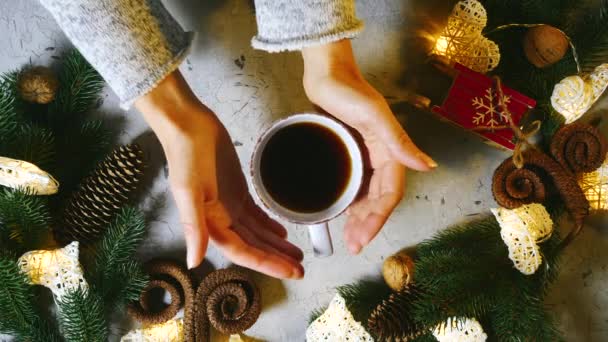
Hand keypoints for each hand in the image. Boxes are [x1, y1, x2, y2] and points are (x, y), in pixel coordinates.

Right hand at [135, 71, 303, 278]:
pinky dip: (269, 225)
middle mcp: (220, 219)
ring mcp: (229, 205)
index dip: (267, 264)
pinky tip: (283, 232)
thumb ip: (194, 227)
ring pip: (257, 233)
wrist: (188, 125)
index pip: (242, 252)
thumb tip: (194, 261)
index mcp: (209, 223)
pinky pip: (255, 215)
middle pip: (253, 246)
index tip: (290, 272)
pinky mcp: (237, 190)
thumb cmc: (186, 155)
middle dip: (276, 259)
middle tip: (302, 269)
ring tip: (298, 255)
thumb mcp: (189, 190)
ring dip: (276, 245)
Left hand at [302, 40, 436, 253]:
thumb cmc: (350, 91)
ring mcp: (362, 155)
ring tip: (348, 237)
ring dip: (359, 217)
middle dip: (368, 224)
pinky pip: (353, 183)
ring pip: (365, 194)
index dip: (378, 218)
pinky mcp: (346, 151)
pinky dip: (349, 199)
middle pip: (378, 199)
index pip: (389, 193)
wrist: (326, 72)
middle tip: (353, 245)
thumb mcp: (376, 117)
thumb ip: (400, 142)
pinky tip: (342, 212)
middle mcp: (379, 156)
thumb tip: (428, 166)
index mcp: (390, 150)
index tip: (363, 238)